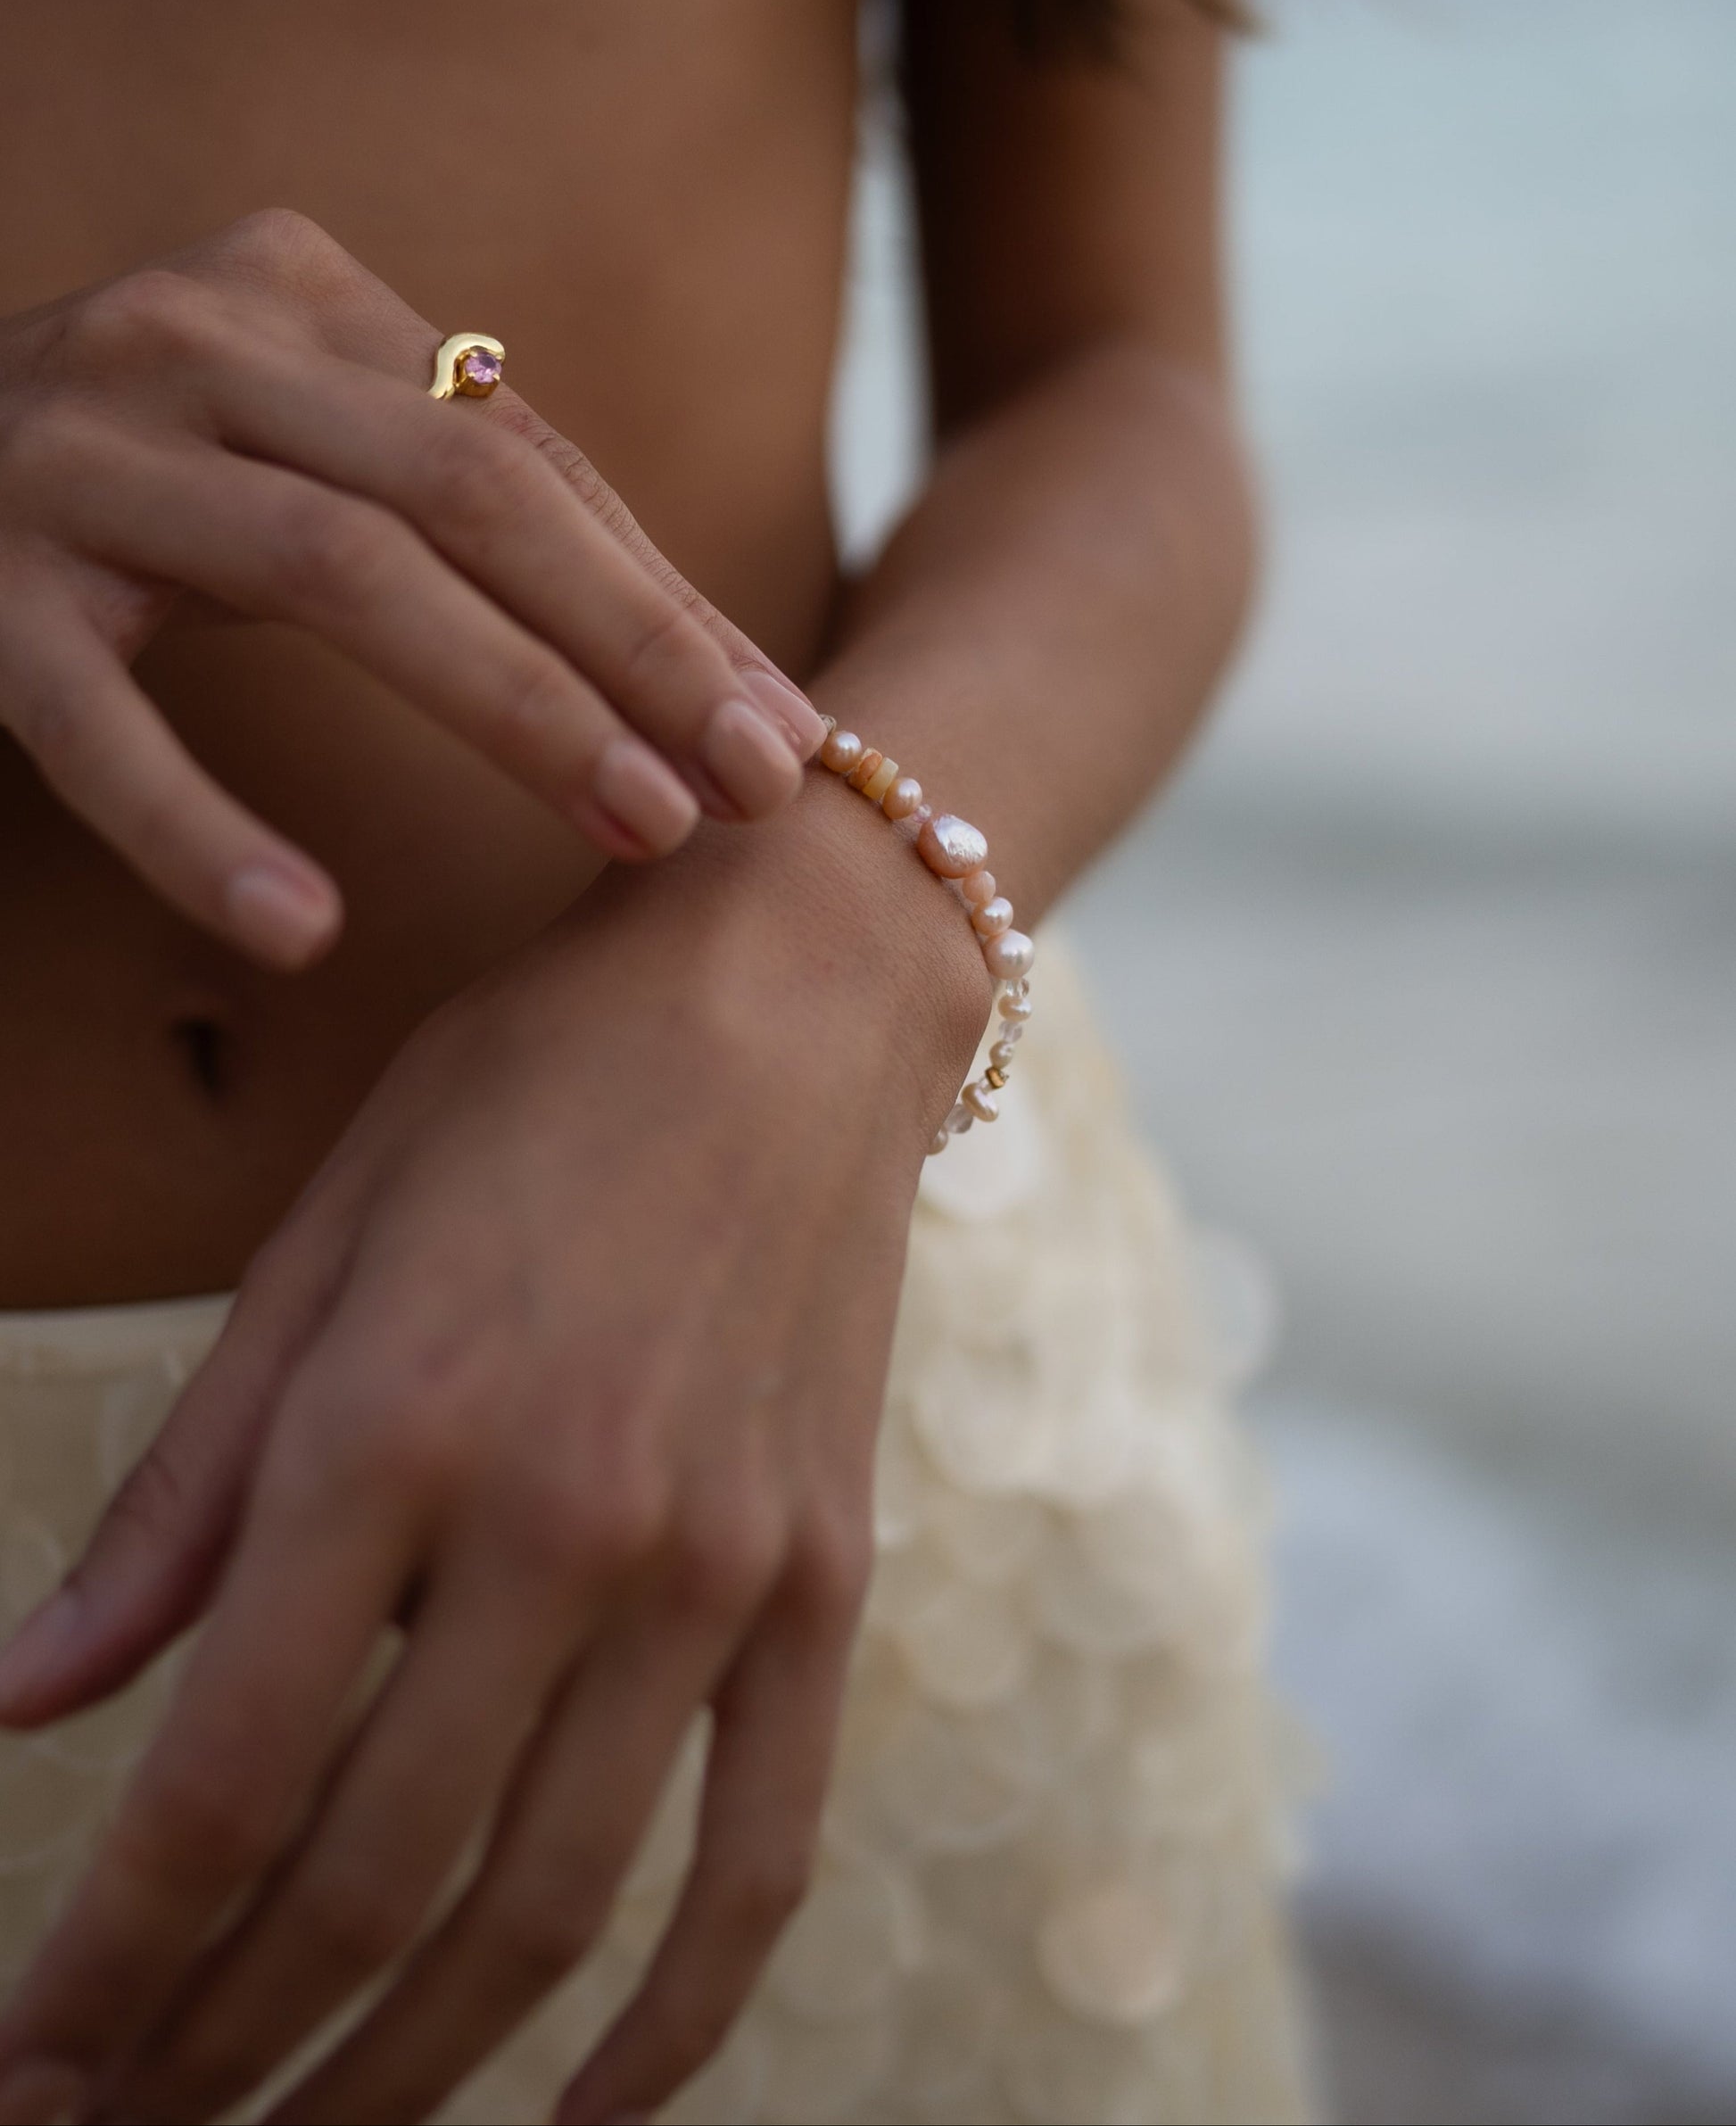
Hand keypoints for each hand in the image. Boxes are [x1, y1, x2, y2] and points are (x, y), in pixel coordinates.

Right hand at [0, 208, 824, 967]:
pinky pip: (98, 723)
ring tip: (638, 834)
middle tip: (754, 787)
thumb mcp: (301, 444)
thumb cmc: (135, 480)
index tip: (784, 729)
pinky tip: (305, 932)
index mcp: (294, 296)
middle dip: (634, 645)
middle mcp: (190, 341)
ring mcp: (72, 456)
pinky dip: (202, 828)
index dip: (667, 599)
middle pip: (470, 491)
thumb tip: (705, 660)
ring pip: (334, 572)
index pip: (527, 458)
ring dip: (512, 709)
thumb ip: (465, 505)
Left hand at [0, 780, 986, 2125]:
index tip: (30, 2075)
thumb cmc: (525, 1089)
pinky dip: (674, 2018)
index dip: (108, 1963)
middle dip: (220, 2050)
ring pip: (549, 1908)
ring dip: (407, 2073)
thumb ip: (185, 1493)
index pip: (223, 1782)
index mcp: (397, 1428)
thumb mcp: (322, 1243)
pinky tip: (581, 2112)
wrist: (788, 999)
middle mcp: (563, 1526)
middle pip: (372, 1882)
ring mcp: (716, 1568)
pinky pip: (760, 1854)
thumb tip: (28, 1703)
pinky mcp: (824, 1581)